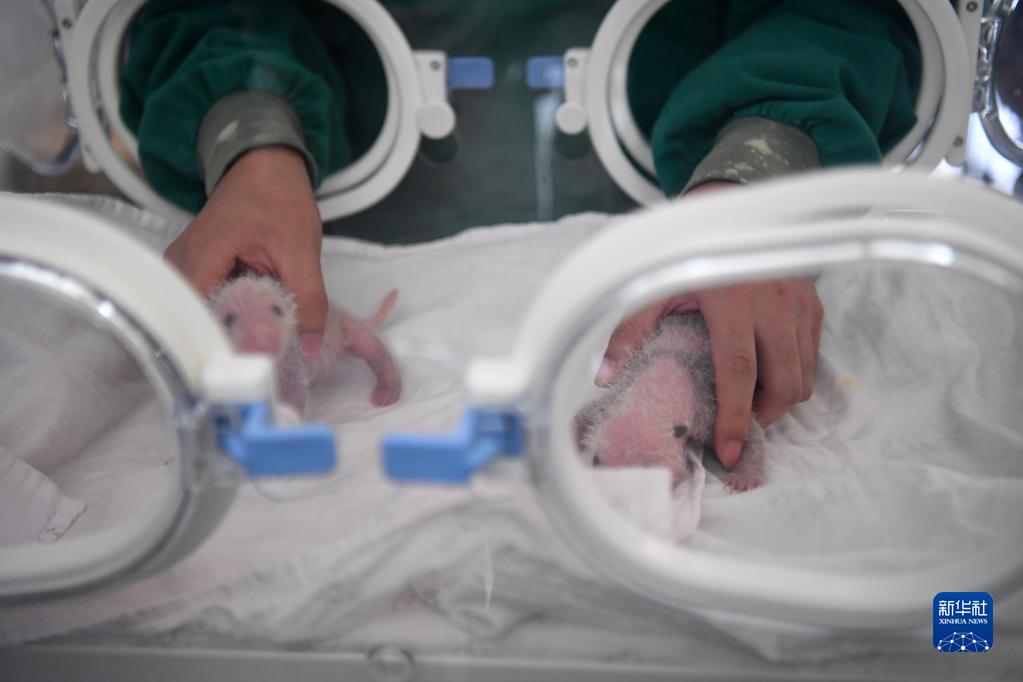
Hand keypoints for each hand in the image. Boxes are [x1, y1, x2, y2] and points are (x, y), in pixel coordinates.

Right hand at [164, 146, 327, 355]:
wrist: (263, 166)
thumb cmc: (279, 199)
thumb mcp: (301, 250)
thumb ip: (308, 299)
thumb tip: (311, 349)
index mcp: (200, 256)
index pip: (201, 319)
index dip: (229, 348)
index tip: (259, 369)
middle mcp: (180, 266)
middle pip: (199, 322)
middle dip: (234, 345)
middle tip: (269, 366)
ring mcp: (183, 268)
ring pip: (204, 316)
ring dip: (235, 332)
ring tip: (267, 349)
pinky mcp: (195, 272)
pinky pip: (209, 304)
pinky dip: (234, 317)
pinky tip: (258, 327)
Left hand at [599, 182, 823, 468]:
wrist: (730, 205)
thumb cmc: (687, 249)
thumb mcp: (653, 285)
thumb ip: (628, 330)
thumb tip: (602, 377)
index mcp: (731, 301)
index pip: (738, 372)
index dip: (736, 418)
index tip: (730, 453)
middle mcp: (773, 303)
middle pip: (784, 382)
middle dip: (766, 416)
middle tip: (741, 427)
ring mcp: (799, 303)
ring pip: (805, 373)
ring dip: (782, 398)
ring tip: (753, 402)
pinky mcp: (813, 301)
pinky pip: (813, 352)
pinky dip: (796, 372)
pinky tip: (769, 372)